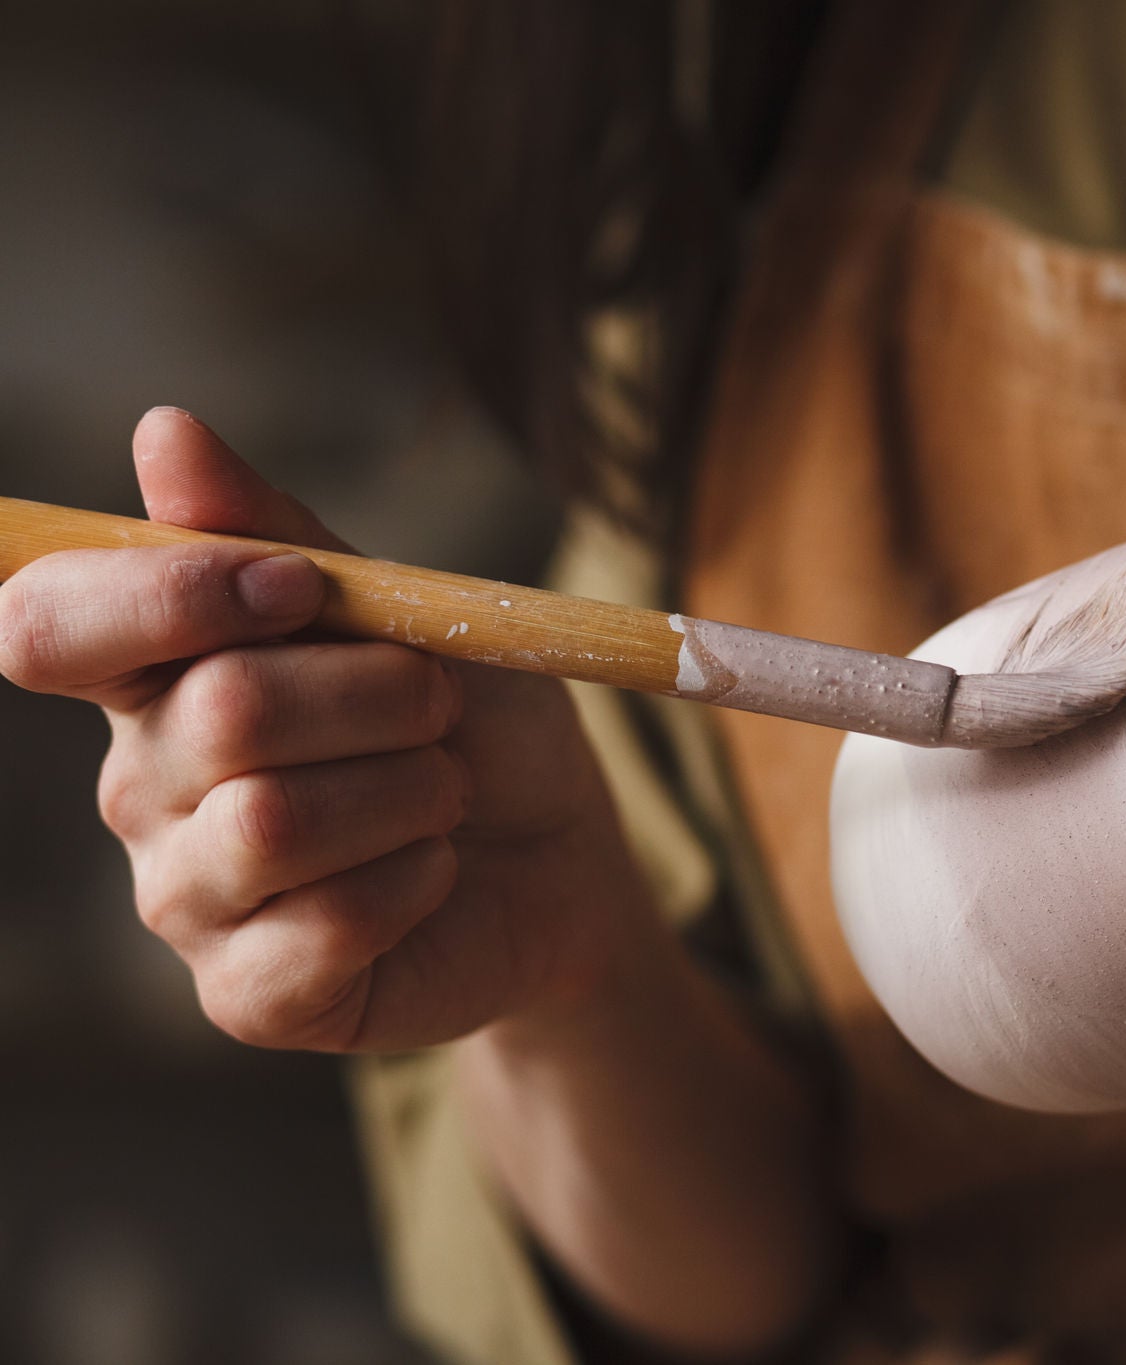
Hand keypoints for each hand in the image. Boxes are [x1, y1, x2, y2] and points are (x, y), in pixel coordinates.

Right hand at [0, 408, 649, 1049]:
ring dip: (408, 791)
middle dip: (377, 694)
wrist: (560, 855)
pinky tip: (432, 872)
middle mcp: (141, 787)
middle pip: (219, 712)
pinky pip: (323, 927)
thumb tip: (164, 432)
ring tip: (443, 793)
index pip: (53, 622)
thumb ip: (278, 534)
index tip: (298, 588)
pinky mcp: (250, 995)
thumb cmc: (468, 722)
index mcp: (155, 674)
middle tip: (437, 707)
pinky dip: (415, 881)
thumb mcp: (403, 610)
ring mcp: (187, 899)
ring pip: (272, 823)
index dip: (170, 595)